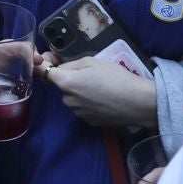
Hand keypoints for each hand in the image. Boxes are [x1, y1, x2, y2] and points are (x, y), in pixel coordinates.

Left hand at [40, 52, 157, 128]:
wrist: (138, 102)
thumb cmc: (116, 77)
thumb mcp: (92, 62)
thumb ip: (70, 65)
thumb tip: (59, 69)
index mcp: (67, 83)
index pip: (45, 73)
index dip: (45, 65)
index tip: (51, 61)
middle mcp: (68, 101)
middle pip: (62, 86)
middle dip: (70, 79)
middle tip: (89, 74)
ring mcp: (78, 114)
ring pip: (73, 98)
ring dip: (79, 92)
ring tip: (100, 87)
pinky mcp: (89, 122)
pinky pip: (82, 108)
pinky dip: (88, 103)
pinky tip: (104, 99)